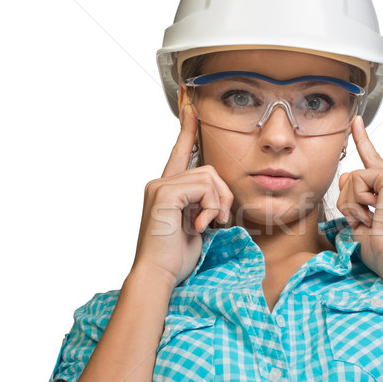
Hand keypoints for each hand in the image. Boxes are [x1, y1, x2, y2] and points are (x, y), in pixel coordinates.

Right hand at [130, 103, 233, 287]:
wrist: (159, 275)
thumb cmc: (176, 256)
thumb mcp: (195, 224)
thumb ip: (202, 204)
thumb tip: (217, 196)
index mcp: (167, 188)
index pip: (180, 152)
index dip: (187, 129)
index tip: (190, 107)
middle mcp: (160, 183)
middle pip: (209, 169)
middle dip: (223, 195)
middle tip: (221, 219)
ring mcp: (160, 187)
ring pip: (209, 177)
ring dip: (218, 203)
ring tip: (209, 224)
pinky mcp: (164, 194)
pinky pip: (203, 187)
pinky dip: (210, 207)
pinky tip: (199, 226)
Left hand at [337, 116, 382, 283]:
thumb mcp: (361, 219)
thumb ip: (354, 195)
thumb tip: (347, 175)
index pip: (373, 161)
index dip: (362, 141)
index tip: (355, 122)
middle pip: (355, 177)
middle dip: (350, 203)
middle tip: (370, 223)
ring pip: (353, 179)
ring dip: (353, 205)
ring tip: (373, 221)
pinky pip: (357, 181)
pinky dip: (358, 202)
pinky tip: (375, 214)